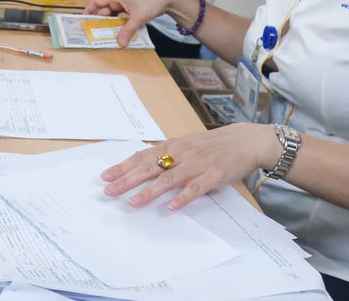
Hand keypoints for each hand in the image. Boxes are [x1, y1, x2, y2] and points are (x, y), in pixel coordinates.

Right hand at [84, 0, 175, 46]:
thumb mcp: (138, 17)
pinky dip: (118, 23)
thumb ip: (128, 30)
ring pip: (112, 14)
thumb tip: (120, 42)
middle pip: (103, 10)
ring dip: (109, 24)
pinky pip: (120, 16)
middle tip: (94, 33)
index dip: (88, 11)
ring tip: (105, 34)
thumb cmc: (152, 1)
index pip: (96, 2)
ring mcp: (124, 3)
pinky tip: (119, 32)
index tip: (83, 22)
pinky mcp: (130, 8)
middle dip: (99, 21)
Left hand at [100, 123, 277, 209]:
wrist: (244, 141)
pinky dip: (183, 197)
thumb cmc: (211, 145)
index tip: (105, 177)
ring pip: (168, 179)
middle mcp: (180, 154)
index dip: (123, 167)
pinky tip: (171, 206)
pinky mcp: (212, 175)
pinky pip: (195, 188)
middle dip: (127, 180)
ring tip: (133, 203)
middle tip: (109, 191)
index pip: (141, 157)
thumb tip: (139, 162)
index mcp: (171, 146)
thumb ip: (165, 154)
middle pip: (149, 168)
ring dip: (149, 192)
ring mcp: (196, 165)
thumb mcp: (184, 145)